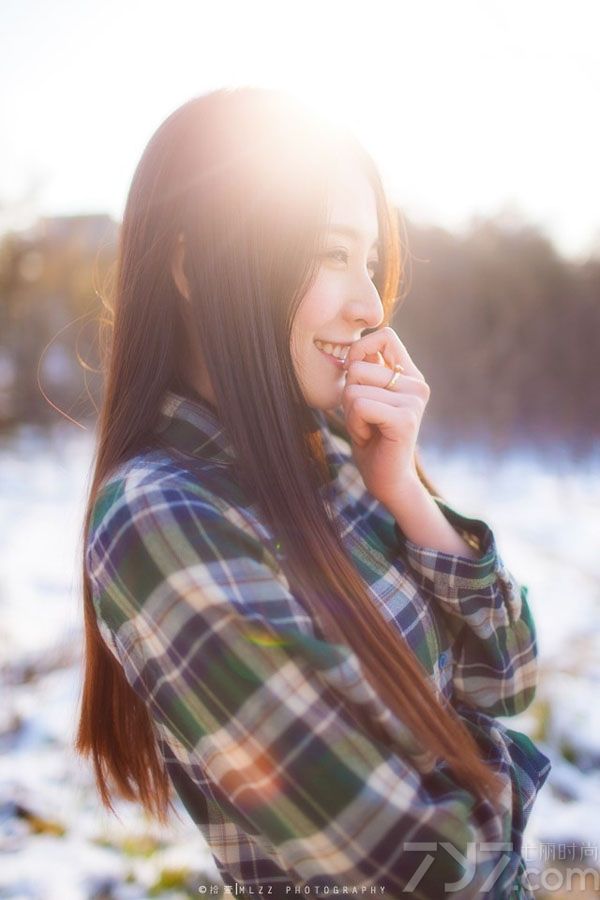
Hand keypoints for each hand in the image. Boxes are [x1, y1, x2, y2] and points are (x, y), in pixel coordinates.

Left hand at [341, 325, 430, 509]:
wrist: (387, 479)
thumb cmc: (372, 438)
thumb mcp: (366, 397)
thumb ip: (365, 372)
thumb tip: (351, 349)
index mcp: (409, 375)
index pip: (385, 336)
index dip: (359, 349)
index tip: (353, 375)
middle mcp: (416, 385)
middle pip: (359, 366)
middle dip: (348, 395)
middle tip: (364, 418)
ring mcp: (413, 401)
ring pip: (354, 389)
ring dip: (351, 414)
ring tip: (368, 429)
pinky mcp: (405, 419)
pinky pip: (360, 406)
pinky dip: (355, 424)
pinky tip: (369, 436)